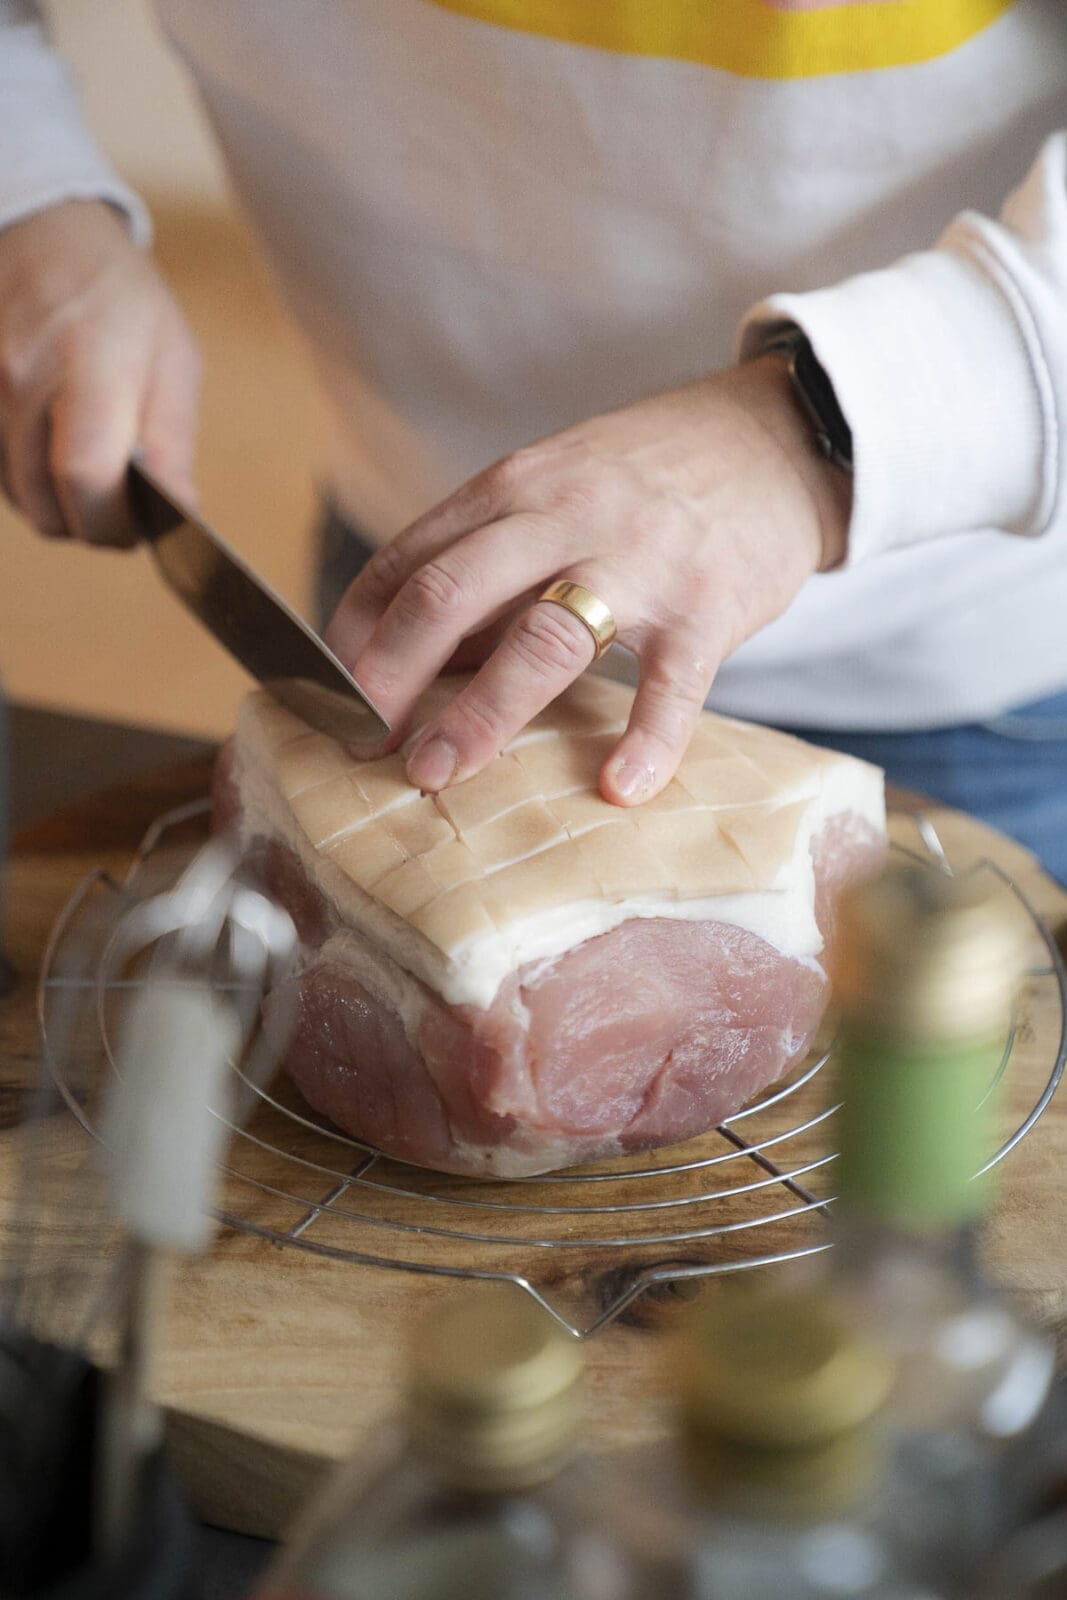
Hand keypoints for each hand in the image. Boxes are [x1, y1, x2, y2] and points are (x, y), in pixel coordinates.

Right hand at [0, 200, 199, 542]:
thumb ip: (172, 440)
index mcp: (90, 360)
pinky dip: (29, 480)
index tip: (137, 530)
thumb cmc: (119, 297)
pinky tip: (54, 450)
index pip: (86, 476)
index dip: (113, 523)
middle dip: (89, 524)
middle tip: (120, 509)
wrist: (39, 233)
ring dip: (57, 505)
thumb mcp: (171, 356)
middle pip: (45, 502)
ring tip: (91, 471)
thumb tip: (180, 510)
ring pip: (18, 496)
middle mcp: (23, 375)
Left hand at [326, 357, 851, 804]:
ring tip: (436, 773)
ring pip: (544, 636)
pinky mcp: (710, 604)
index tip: (324, 693)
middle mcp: (565, 515)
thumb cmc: (647, 481)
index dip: (355, 633)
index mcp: (514, 488)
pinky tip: (619, 787)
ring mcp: (639, 560)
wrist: (774, 439)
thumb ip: (486, 564)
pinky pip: (674, 682)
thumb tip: (410, 660)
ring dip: (480, 713)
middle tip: (361, 744)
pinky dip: (647, 738)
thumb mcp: (554, 490)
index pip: (407, 560)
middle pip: (452, 595)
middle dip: (391, 676)